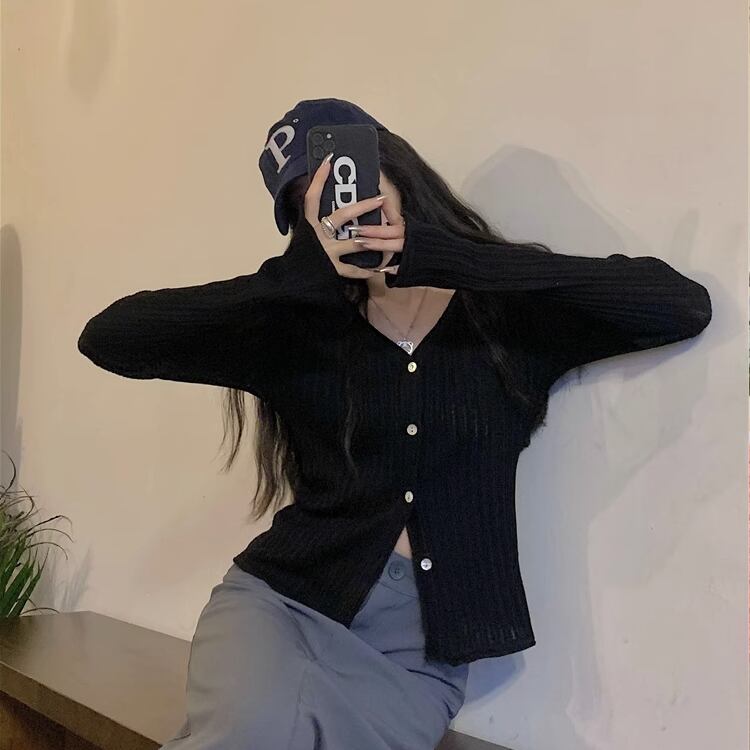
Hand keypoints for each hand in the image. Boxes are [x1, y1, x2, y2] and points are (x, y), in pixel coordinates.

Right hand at [303, 155, 395, 279]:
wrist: (290, 281)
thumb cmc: (299, 257)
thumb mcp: (303, 236)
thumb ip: (316, 224)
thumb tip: (331, 212)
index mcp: (308, 225)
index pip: (312, 198)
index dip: (319, 179)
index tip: (329, 160)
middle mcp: (317, 236)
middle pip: (342, 215)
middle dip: (363, 205)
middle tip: (381, 198)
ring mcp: (325, 252)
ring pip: (355, 242)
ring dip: (372, 237)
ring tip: (388, 232)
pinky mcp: (331, 269)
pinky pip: (353, 269)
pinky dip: (366, 270)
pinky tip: (378, 268)